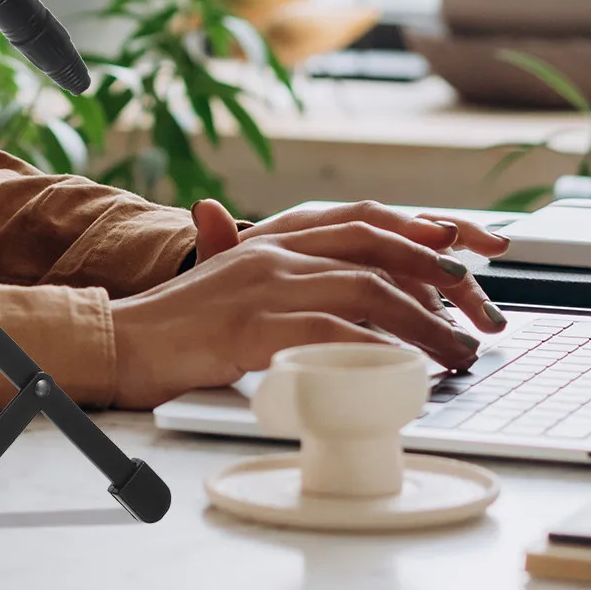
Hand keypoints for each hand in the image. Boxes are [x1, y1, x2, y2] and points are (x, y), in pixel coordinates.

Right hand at [109, 199, 508, 409]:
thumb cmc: (174, 328)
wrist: (119, 342)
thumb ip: (269, 276)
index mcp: (267, 241)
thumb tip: (320, 288)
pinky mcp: (252, 328)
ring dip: (423, 323)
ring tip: (453, 353)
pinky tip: (403, 369)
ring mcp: (262, 287)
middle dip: (435, 277)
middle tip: (472, 312)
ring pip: (365, 290)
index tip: (456, 256)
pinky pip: (333, 333)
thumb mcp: (229, 289)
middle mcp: (270, 253)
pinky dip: (378, 351)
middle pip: (373, 247)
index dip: (412, 233)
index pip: (356, 220)